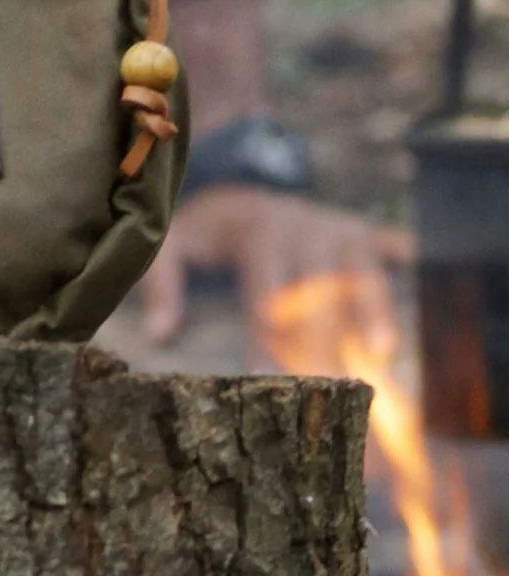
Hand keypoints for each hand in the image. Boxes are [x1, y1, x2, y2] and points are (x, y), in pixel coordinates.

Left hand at [140, 186, 413, 366]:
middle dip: (324, 345)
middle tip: (332, 395)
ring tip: (380, 353)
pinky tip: (416, 281)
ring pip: (361, 271)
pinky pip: (387, 245)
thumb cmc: (203, 227)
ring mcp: (336, 227)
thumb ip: (162, 283)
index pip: (267, 294)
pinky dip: (402, 261)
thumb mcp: (170, 242)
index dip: (267, 338)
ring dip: (372, 309)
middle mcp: (302, 228)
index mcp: (257, 235)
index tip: (266, 380)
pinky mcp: (361, 229)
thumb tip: (160, 335)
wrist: (235, 180)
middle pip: (318, 292)